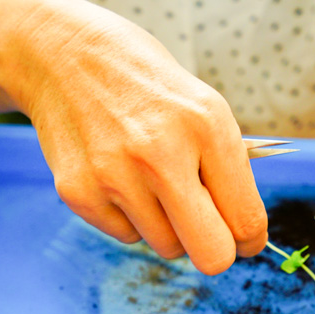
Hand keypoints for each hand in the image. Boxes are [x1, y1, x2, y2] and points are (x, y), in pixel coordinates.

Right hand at [3, 2, 266, 274]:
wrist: (65, 56)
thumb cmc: (146, 87)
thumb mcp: (203, 108)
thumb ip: (227, 170)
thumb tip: (242, 235)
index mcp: (205, 125)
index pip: (245, 218)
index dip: (249, 240)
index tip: (244, 241)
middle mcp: (160, 153)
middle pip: (211, 256)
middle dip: (216, 251)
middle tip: (208, 231)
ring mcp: (114, 176)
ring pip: (166, 247)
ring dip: (168, 226)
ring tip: (151, 181)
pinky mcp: (78, 193)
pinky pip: (127, 236)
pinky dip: (130, 216)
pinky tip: (119, 177)